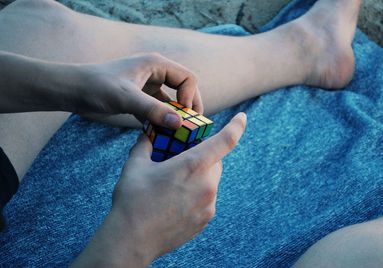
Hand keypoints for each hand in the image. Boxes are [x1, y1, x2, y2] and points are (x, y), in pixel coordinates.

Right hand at [72, 113, 245, 266]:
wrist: (132, 240)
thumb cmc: (132, 200)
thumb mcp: (135, 165)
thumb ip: (145, 144)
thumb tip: (148, 133)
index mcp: (193, 165)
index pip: (225, 140)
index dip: (237, 126)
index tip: (242, 117)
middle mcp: (207, 185)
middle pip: (216, 162)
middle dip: (203, 156)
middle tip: (182, 160)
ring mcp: (208, 205)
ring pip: (211, 181)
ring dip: (199, 177)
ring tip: (174, 185)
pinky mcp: (205, 220)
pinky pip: (207, 199)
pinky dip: (197, 194)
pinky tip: (176, 201)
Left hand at [74, 53, 201, 128]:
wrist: (71, 91)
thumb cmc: (96, 87)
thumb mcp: (126, 98)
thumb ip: (153, 110)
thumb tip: (179, 124)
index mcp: (156, 65)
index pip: (188, 78)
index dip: (191, 97)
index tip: (184, 116)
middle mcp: (155, 73)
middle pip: (184, 89)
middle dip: (188, 108)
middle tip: (190, 128)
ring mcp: (147, 86)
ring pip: (171, 102)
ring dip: (174, 117)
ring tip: (177, 135)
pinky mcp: (139, 98)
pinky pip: (158, 110)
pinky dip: (161, 122)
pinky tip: (159, 135)